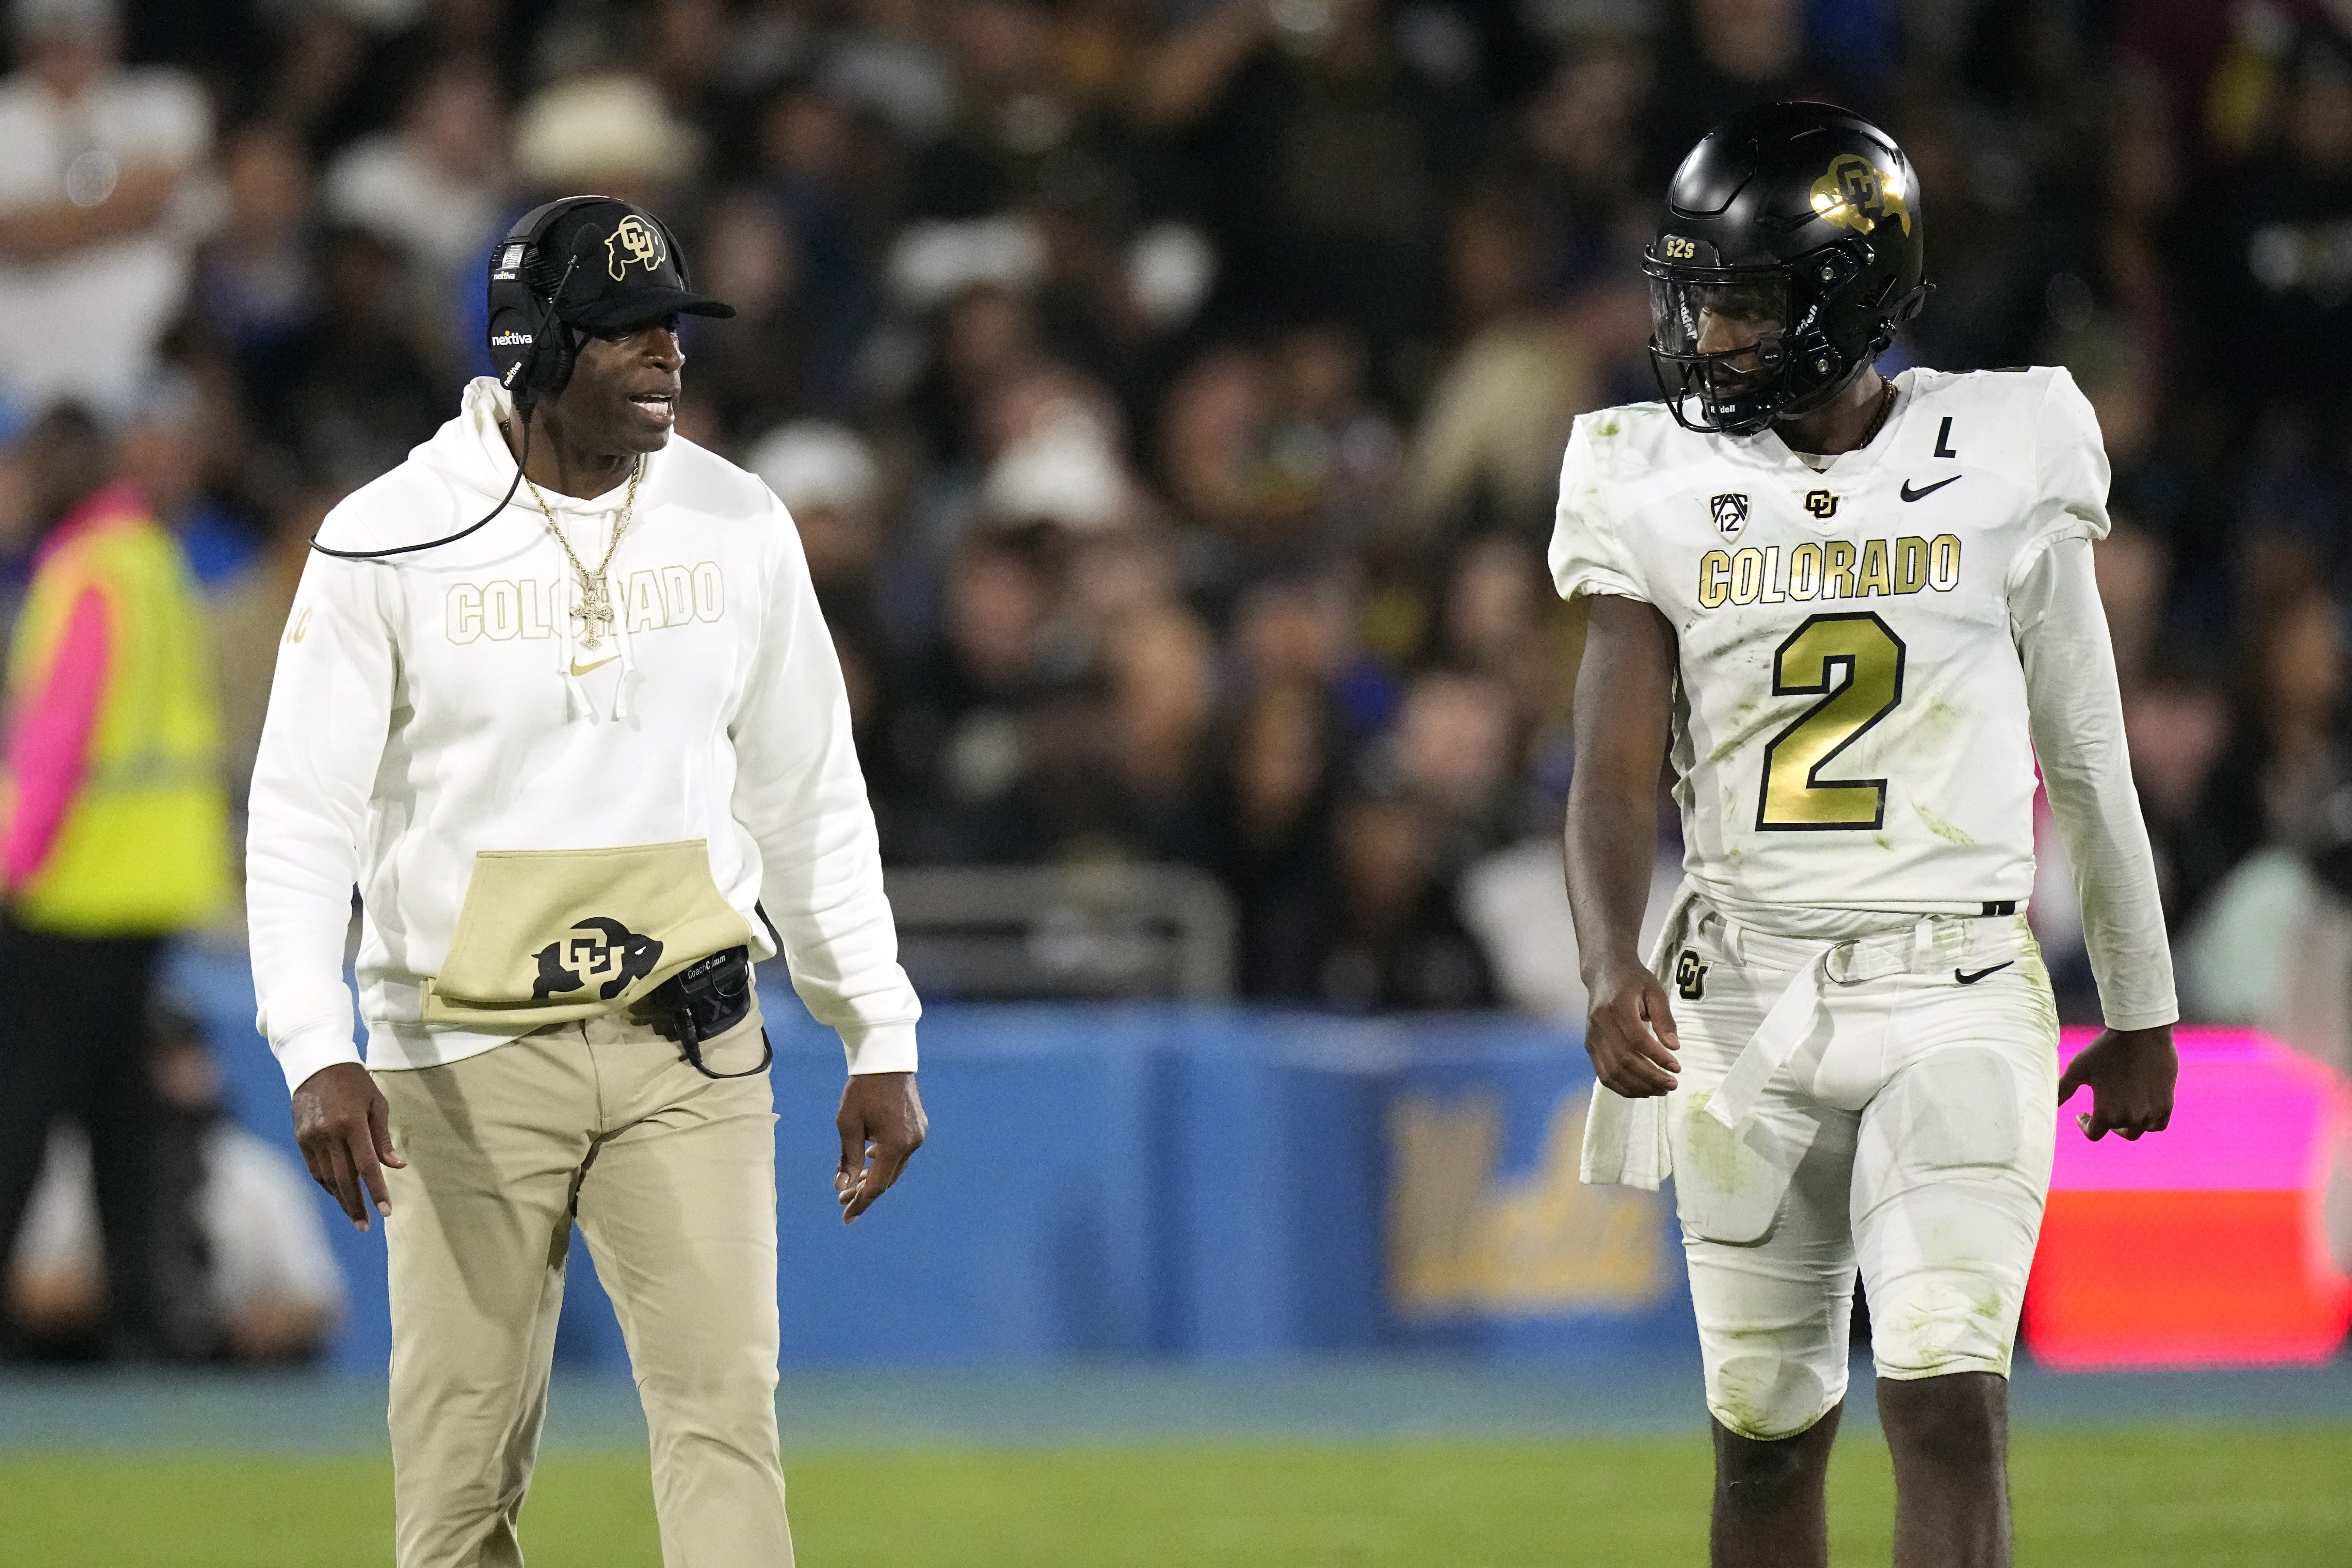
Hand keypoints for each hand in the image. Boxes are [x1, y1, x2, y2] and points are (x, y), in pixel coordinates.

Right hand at [291, 1062, 404, 1230]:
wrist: (317, 1063)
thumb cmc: (355, 1082)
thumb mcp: (377, 1104)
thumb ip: (383, 1138)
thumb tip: (396, 1166)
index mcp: (351, 1124)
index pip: (366, 1166)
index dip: (376, 1191)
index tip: (385, 1211)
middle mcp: (328, 1134)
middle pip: (344, 1179)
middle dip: (356, 1205)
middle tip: (366, 1226)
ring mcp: (311, 1138)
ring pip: (327, 1178)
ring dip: (341, 1199)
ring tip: (354, 1215)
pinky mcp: (300, 1139)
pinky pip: (314, 1169)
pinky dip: (326, 1185)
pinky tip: (337, 1195)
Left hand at [835, 1072, 925, 1223]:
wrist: (885, 1059)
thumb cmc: (862, 1090)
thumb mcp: (848, 1124)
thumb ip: (848, 1158)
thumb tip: (842, 1186)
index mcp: (896, 1144)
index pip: (877, 1185)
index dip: (860, 1203)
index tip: (846, 1217)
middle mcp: (912, 1143)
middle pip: (889, 1179)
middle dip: (865, 1191)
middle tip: (843, 1201)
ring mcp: (919, 1134)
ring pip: (896, 1166)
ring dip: (876, 1176)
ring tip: (854, 1183)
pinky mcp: (919, 1125)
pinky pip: (902, 1151)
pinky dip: (886, 1160)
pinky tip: (871, 1157)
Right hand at [1584, 955, 1680, 1097]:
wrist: (1604, 972)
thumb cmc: (1633, 981)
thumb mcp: (1655, 991)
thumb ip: (1665, 1019)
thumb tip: (1674, 1047)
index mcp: (1616, 1007)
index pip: (1637, 1039)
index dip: (1657, 1057)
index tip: (1677, 1067)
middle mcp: (1600, 1024)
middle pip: (1623, 1060)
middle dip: (1650, 1077)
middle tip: (1672, 1084)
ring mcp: (1592, 1037)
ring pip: (1612, 1072)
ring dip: (1638, 1087)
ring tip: (1660, 1090)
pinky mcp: (1590, 1046)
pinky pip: (1603, 1074)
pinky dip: (1622, 1087)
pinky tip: (1642, 1090)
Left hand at [2058, 1024, 2175, 1140]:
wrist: (2141, 1032)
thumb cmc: (2105, 1049)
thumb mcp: (2078, 1069)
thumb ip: (2062, 1090)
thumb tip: (2047, 1103)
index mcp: (2106, 1112)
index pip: (2094, 1133)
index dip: (2085, 1125)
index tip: (2082, 1114)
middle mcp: (2131, 1118)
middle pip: (2116, 1129)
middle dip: (2106, 1122)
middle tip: (2101, 1110)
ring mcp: (2151, 1113)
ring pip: (2137, 1130)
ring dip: (2127, 1124)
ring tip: (2120, 1110)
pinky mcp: (2167, 1105)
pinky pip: (2157, 1125)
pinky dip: (2148, 1122)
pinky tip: (2140, 1111)